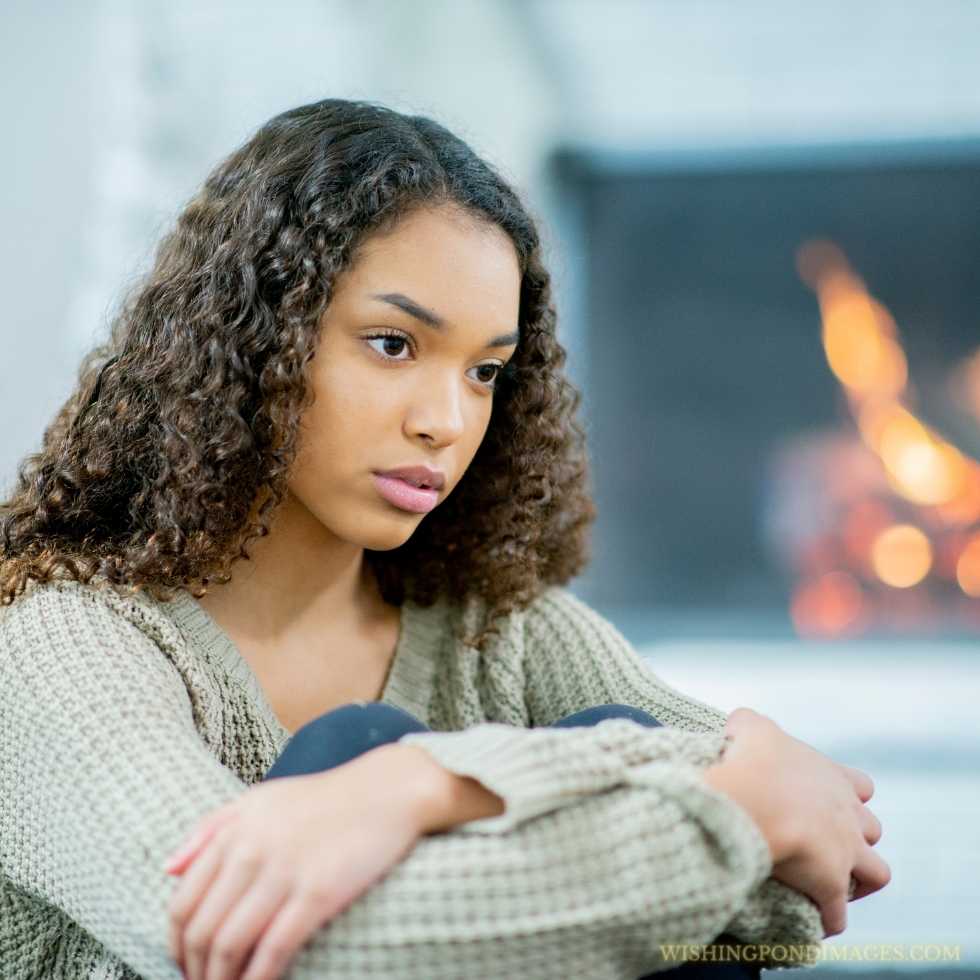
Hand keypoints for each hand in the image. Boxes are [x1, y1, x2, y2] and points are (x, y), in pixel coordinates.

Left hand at [164, 743, 434, 979]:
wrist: (386, 791)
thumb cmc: (323, 798)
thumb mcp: (260, 798)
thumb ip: (210, 828)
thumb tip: (168, 869)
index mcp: (233, 830)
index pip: (182, 903)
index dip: (177, 945)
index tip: (186, 965)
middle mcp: (250, 851)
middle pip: (201, 931)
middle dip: (195, 971)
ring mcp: (283, 873)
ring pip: (229, 946)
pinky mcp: (317, 893)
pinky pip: (273, 949)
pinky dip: (257, 979)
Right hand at [702, 707, 890, 937]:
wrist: (752, 800)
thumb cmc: (752, 761)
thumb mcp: (750, 728)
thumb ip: (751, 724)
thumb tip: (738, 725)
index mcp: (832, 778)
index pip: (860, 785)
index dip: (847, 794)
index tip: (824, 801)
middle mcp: (847, 815)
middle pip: (871, 828)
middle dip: (854, 836)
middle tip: (824, 842)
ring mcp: (845, 852)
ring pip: (877, 872)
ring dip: (858, 879)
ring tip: (831, 884)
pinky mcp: (831, 886)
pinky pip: (838, 915)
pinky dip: (830, 920)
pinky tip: (815, 922)